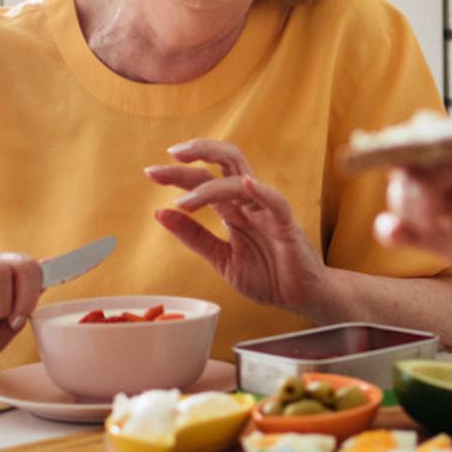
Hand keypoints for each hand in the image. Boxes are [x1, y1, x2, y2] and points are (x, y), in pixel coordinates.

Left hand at [148, 140, 330, 317]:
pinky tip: (245, 184)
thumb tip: (159, 213)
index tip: (151, 172)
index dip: (178, 174)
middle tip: (169, 157)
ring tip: (185, 201)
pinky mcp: (287, 225)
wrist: (301, 298)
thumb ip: (194, 236)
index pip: (203, 179)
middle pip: (225, 162)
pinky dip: (261, 191)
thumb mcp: (221, 258)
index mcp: (233, 209)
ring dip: (210, 186)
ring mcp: (268, 211)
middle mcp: (249, 203)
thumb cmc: (268, 276)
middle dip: (197, 154)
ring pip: (242, 179)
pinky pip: (275, 202)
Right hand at [376, 132, 451, 331]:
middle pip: (422, 160)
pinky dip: (394, 230)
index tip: (416, 149)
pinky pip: (418, 236)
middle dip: (410, 168)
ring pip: (413, 195)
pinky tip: (391, 232)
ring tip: (427, 219)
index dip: (427, 137)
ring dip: (404, 199)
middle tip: (427, 196)